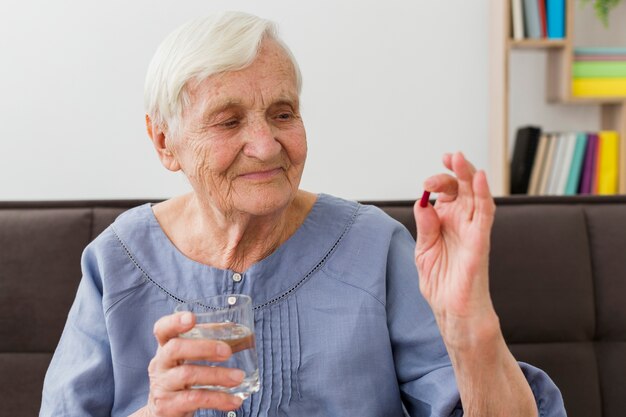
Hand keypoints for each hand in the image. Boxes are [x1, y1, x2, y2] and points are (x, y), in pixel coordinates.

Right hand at [143, 312, 244, 416]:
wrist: (163, 413)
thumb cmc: (181, 380)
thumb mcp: (187, 360)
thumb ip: (204, 344)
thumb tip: (233, 329)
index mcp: (165, 348)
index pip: (162, 330)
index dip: (174, 322)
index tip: (191, 318)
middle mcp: (160, 364)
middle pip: (175, 348)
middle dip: (204, 347)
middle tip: (228, 351)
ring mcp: (162, 385)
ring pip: (188, 374)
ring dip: (217, 375)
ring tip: (238, 377)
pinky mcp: (168, 406)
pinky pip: (195, 399)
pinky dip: (218, 399)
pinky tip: (234, 400)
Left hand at [413, 152, 497, 346]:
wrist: (451, 309)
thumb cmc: (440, 282)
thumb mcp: (424, 251)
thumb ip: (425, 227)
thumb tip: (422, 203)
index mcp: (446, 221)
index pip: (446, 192)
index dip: (439, 180)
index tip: (426, 181)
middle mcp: (462, 221)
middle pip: (462, 187)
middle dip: (455, 169)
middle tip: (448, 157)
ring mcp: (473, 229)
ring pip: (476, 194)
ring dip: (469, 174)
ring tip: (459, 158)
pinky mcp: (480, 241)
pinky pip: (486, 214)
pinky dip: (484, 195)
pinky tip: (480, 179)